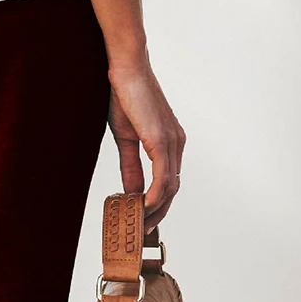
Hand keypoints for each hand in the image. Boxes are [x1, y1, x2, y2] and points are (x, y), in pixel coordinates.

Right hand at [107, 58, 185, 231]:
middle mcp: (176, 144)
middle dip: (159, 213)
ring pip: (170, 188)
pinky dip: (153, 196)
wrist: (125, 70)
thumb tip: (131, 192)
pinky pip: (163, 178)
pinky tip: (140, 207)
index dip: (158, 204)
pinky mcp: (161, 140)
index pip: (169, 181)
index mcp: (169, 142)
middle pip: (173, 189)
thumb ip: (131, 167)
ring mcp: (172, 142)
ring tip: (138, 223)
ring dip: (155, 209)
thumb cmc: (124, 98)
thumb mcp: (126, 139)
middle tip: (142, 231)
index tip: (143, 219)